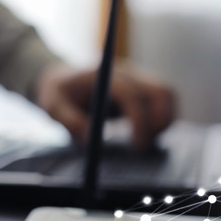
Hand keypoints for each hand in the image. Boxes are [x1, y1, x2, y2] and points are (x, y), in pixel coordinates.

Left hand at [35, 62, 174, 149]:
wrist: (60, 77)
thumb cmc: (57, 91)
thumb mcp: (53, 106)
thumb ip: (70, 122)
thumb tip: (90, 140)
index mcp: (106, 75)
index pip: (133, 95)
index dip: (140, 122)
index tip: (138, 146)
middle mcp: (127, 73)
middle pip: (161, 91)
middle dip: (160, 122)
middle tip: (143, 148)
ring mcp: (138, 78)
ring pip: (167, 95)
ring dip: (164, 120)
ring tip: (144, 141)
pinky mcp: (142, 87)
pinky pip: (163, 100)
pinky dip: (162, 118)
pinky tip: (145, 134)